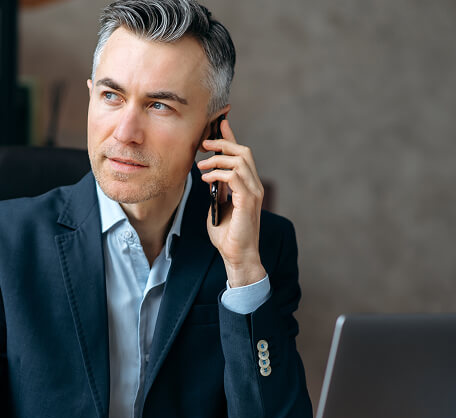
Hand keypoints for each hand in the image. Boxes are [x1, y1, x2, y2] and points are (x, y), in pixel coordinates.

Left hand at [197, 118, 266, 286]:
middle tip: (203, 145)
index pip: (242, 155)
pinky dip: (218, 173)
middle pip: (243, 152)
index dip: (231, 137)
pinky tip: (206, 179)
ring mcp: (253, 192)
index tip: (219, 124)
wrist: (237, 255)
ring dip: (217, 159)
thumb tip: (209, 175)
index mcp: (248, 185)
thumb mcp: (219, 206)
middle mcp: (254, 185)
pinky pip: (234, 176)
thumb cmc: (227, 234)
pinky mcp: (248, 201)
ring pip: (240, 160)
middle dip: (223, 143)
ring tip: (201, 166)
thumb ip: (218, 190)